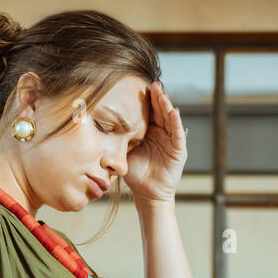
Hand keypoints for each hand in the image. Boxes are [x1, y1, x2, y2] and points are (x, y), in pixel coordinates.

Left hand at [122, 81, 186, 204]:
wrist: (146, 194)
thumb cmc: (135, 174)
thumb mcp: (124, 152)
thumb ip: (118, 138)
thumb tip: (98, 125)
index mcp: (149, 132)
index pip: (149, 112)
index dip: (146, 100)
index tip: (138, 86)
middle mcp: (162, 133)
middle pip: (160, 111)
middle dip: (157, 97)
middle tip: (153, 84)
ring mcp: (172, 141)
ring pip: (170, 118)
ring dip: (166, 105)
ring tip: (162, 93)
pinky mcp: (179, 150)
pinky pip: (178, 134)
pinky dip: (176, 122)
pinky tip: (174, 112)